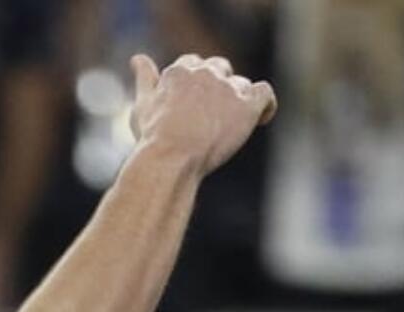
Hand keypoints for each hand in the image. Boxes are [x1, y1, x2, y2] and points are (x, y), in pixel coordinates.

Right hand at [130, 52, 276, 178]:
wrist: (171, 159)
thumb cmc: (153, 139)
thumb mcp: (143, 105)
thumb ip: (145, 80)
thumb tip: (137, 59)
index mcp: (181, 71)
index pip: (194, 64)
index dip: (196, 83)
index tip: (194, 103)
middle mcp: (206, 73)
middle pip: (220, 69)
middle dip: (218, 88)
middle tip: (211, 117)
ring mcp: (228, 88)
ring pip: (241, 86)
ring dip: (237, 102)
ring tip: (228, 130)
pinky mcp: (246, 105)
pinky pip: (265, 93)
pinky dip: (266, 105)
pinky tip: (262, 118)